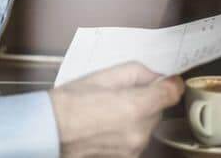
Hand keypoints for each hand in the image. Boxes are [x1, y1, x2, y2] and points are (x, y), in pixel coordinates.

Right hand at [48, 62, 183, 156]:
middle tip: (121, 92)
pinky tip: (106, 123)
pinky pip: (136, 137)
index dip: (171, 83)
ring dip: (137, 115)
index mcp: (135, 106)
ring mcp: (134, 148)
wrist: (49, 131)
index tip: (168, 80)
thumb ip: (135, 71)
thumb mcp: (102, 75)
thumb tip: (154, 76)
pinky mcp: (127, 157)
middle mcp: (139, 131)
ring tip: (108, 109)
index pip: (171, 94)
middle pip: (158, 109)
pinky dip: (128, 129)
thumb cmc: (68, 103)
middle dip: (146, 99)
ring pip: (147, 125)